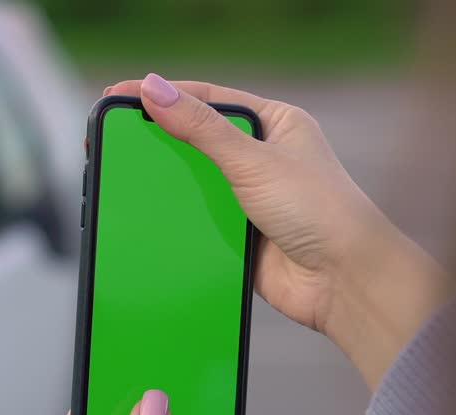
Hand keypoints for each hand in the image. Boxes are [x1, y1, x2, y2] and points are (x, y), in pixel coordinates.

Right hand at [103, 75, 451, 388]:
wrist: (344, 282)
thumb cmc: (321, 212)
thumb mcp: (254, 160)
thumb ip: (201, 128)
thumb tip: (155, 91)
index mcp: (275, 124)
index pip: (208, 99)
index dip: (163, 95)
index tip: (121, 97)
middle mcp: (263, 158)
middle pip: (196, 140)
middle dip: (157, 139)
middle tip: (111, 137)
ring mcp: (250, 198)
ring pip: (193, 183)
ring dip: (165, 183)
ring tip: (121, 174)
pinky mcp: (240, 236)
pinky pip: (198, 222)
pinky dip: (176, 221)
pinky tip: (149, 217)